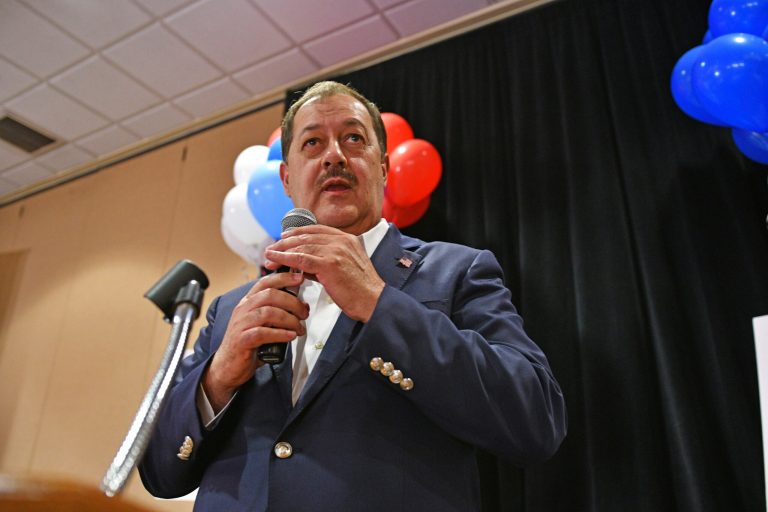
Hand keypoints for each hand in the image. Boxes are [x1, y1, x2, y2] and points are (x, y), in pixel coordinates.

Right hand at [203, 272, 308, 411]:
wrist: (227, 367)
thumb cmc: (248, 345)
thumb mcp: (264, 324)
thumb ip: (280, 314)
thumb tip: (302, 306)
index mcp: (248, 302)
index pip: (265, 282)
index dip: (283, 278)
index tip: (299, 278)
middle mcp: (243, 309)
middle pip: (270, 295)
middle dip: (292, 302)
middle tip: (304, 313)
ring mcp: (241, 324)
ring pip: (268, 312)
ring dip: (290, 320)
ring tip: (299, 329)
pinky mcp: (242, 340)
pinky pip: (263, 332)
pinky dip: (280, 334)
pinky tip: (290, 336)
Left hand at [264, 224, 384, 322]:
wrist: (374, 301)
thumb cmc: (360, 290)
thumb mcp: (345, 268)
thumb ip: (324, 262)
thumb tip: (302, 264)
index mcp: (348, 239)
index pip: (317, 230)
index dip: (297, 232)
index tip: (284, 237)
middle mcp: (342, 241)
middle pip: (306, 236)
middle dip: (286, 242)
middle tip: (272, 248)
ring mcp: (336, 251)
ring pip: (302, 246)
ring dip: (282, 250)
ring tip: (269, 256)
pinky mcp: (329, 264)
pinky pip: (301, 258)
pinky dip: (285, 258)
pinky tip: (275, 260)